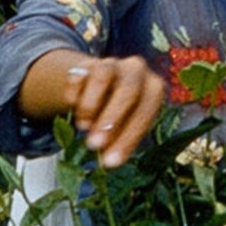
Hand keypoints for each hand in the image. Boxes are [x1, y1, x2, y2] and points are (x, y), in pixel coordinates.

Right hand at [31, 53, 165, 168]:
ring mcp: (112, 63)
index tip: (110, 162)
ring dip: (91, 103)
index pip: (146, 110)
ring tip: (82, 127)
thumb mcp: (126, 126)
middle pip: (129, 89)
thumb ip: (121, 138)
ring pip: (104, 74)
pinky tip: (71, 106)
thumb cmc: (120, 114)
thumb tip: (109, 160)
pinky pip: (79, 73)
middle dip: (111, 119)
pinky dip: (74, 91)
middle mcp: (137, 71)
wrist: (98, 88)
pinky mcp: (87, 63)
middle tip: (93, 145)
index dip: (129, 137)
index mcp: (154, 88)